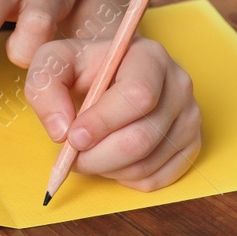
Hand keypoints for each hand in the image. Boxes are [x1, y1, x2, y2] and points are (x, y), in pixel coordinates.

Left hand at [24, 36, 200, 190]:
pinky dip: (125, 178)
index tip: (72, 136)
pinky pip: (157, 178)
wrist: (113, 72)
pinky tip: (111, 159)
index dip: (102, 123)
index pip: (137, 97)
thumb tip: (62, 131)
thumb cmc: (84, 67)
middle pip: (141, 139)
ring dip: (106, 169)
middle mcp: (178, 85)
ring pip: (146, 164)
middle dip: (97, 156)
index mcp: (149, 57)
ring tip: (89, 152)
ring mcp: (189, 117)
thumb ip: (45, 86)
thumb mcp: (54, 62)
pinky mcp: (190, 144)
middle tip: (71, 155)